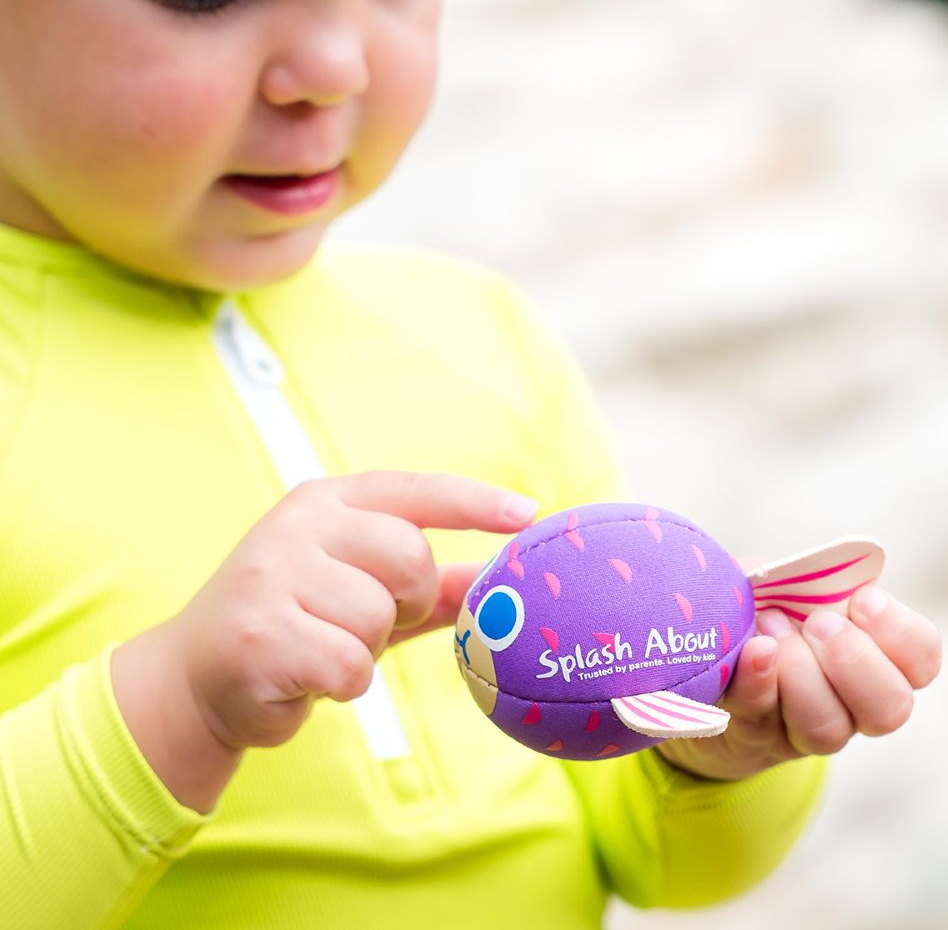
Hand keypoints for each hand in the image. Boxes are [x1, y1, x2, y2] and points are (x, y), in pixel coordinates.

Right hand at [112, 471, 536, 810]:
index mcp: (327, 502)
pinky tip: (303, 674)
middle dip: (404, 600)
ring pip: (379, 615)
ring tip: (320, 646)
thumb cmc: (295, 627)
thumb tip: (497, 579)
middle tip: (366, 618)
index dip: (475, 501)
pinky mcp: (261, 632)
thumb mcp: (363, 594)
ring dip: (363, 648)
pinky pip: (350, 664)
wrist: (195, 679)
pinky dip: (340, 682)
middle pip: (410, 556)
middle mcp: (299, 524)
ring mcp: (274, 573)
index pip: (414, 489)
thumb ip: (429, 585)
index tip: (527, 514)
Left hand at [655, 586, 941, 781]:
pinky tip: (749, 653)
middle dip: (856, 661)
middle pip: (890, 707)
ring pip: (828, 728)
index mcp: (872, 656)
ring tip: (767, 629)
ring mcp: (804, 730)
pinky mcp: (755, 738)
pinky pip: (762, 718)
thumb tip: (801, 571)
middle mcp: (850, 704)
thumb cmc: (752, 612)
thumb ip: (797, 576)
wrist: (699, 667)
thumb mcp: (778, 584)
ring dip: (799, 671)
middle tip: (819, 623)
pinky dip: (756, 681)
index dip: (900, 633)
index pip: (920, 658)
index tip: (862, 600)